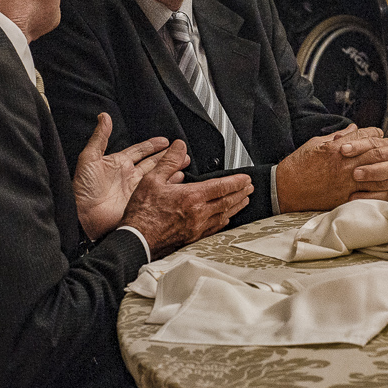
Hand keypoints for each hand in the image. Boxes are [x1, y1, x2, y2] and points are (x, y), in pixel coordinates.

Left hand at [73, 113, 172, 239]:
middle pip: (153, 162)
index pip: (140, 150)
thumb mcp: (89, 158)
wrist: (83, 214)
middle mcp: (129, 176)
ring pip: (158, 176)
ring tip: (184, 162)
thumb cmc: (82, 188)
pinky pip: (158, 192)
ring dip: (171, 169)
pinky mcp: (141, 203)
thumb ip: (99, 137)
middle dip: (167, 156)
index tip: (166, 141)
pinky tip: (178, 180)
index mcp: (118, 163)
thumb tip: (103, 117)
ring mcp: (136, 190)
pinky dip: (169, 186)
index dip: (152, 145)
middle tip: (182, 150)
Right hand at [121, 140, 253, 257]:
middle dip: (241, 193)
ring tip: (244, 201)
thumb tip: (179, 147)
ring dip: (236, 206)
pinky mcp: (193, 238)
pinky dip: (224, 221)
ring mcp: (197, 228)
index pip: (221, 187)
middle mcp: (198, 214)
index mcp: (191, 197)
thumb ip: (169, 162)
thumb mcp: (152, 180)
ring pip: (224, 215)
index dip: (236, 182)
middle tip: (250, 188)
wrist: (137, 241)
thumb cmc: (142, 214)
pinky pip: (215, 228)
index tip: (246, 178)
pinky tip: (225, 219)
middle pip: (227, 201)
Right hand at [276, 125, 387, 212]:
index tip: (382, 137)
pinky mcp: (344, 198)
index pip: (367, 137)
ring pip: (379, 176)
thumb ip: (338, 136)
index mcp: (338, 148)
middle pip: (378, 155)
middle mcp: (344, 164)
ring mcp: (345, 182)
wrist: (284, 188)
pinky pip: (371, 197)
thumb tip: (353, 129)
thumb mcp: (316, 143)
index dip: (378, 136)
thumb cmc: (298, 165)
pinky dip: (384, 194)